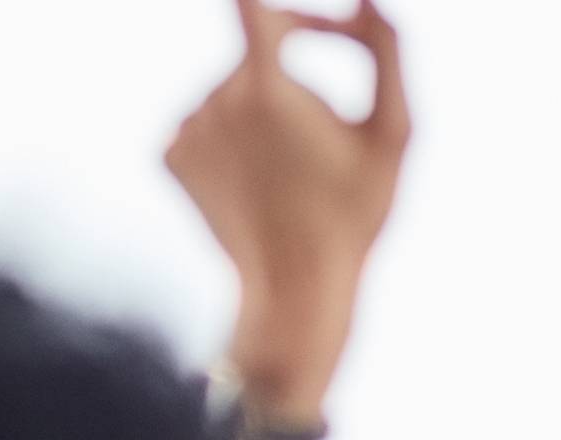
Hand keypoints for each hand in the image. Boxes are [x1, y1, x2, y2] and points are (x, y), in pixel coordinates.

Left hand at [166, 0, 412, 420]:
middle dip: (292, 81)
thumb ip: (386, 55)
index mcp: (268, 85)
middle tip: (329, 137)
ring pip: (230, 95)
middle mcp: (217, 98)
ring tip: (289, 174)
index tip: (277, 11)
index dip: (279, 10)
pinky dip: (228, 143)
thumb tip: (368, 2)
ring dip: (260, 116)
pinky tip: (253, 183)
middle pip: (257, 58)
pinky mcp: (168, 155)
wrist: (294, 289)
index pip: (254, 8)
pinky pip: (203, 126)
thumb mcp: (392, 135)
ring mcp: (187, 127)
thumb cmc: (354, 214)